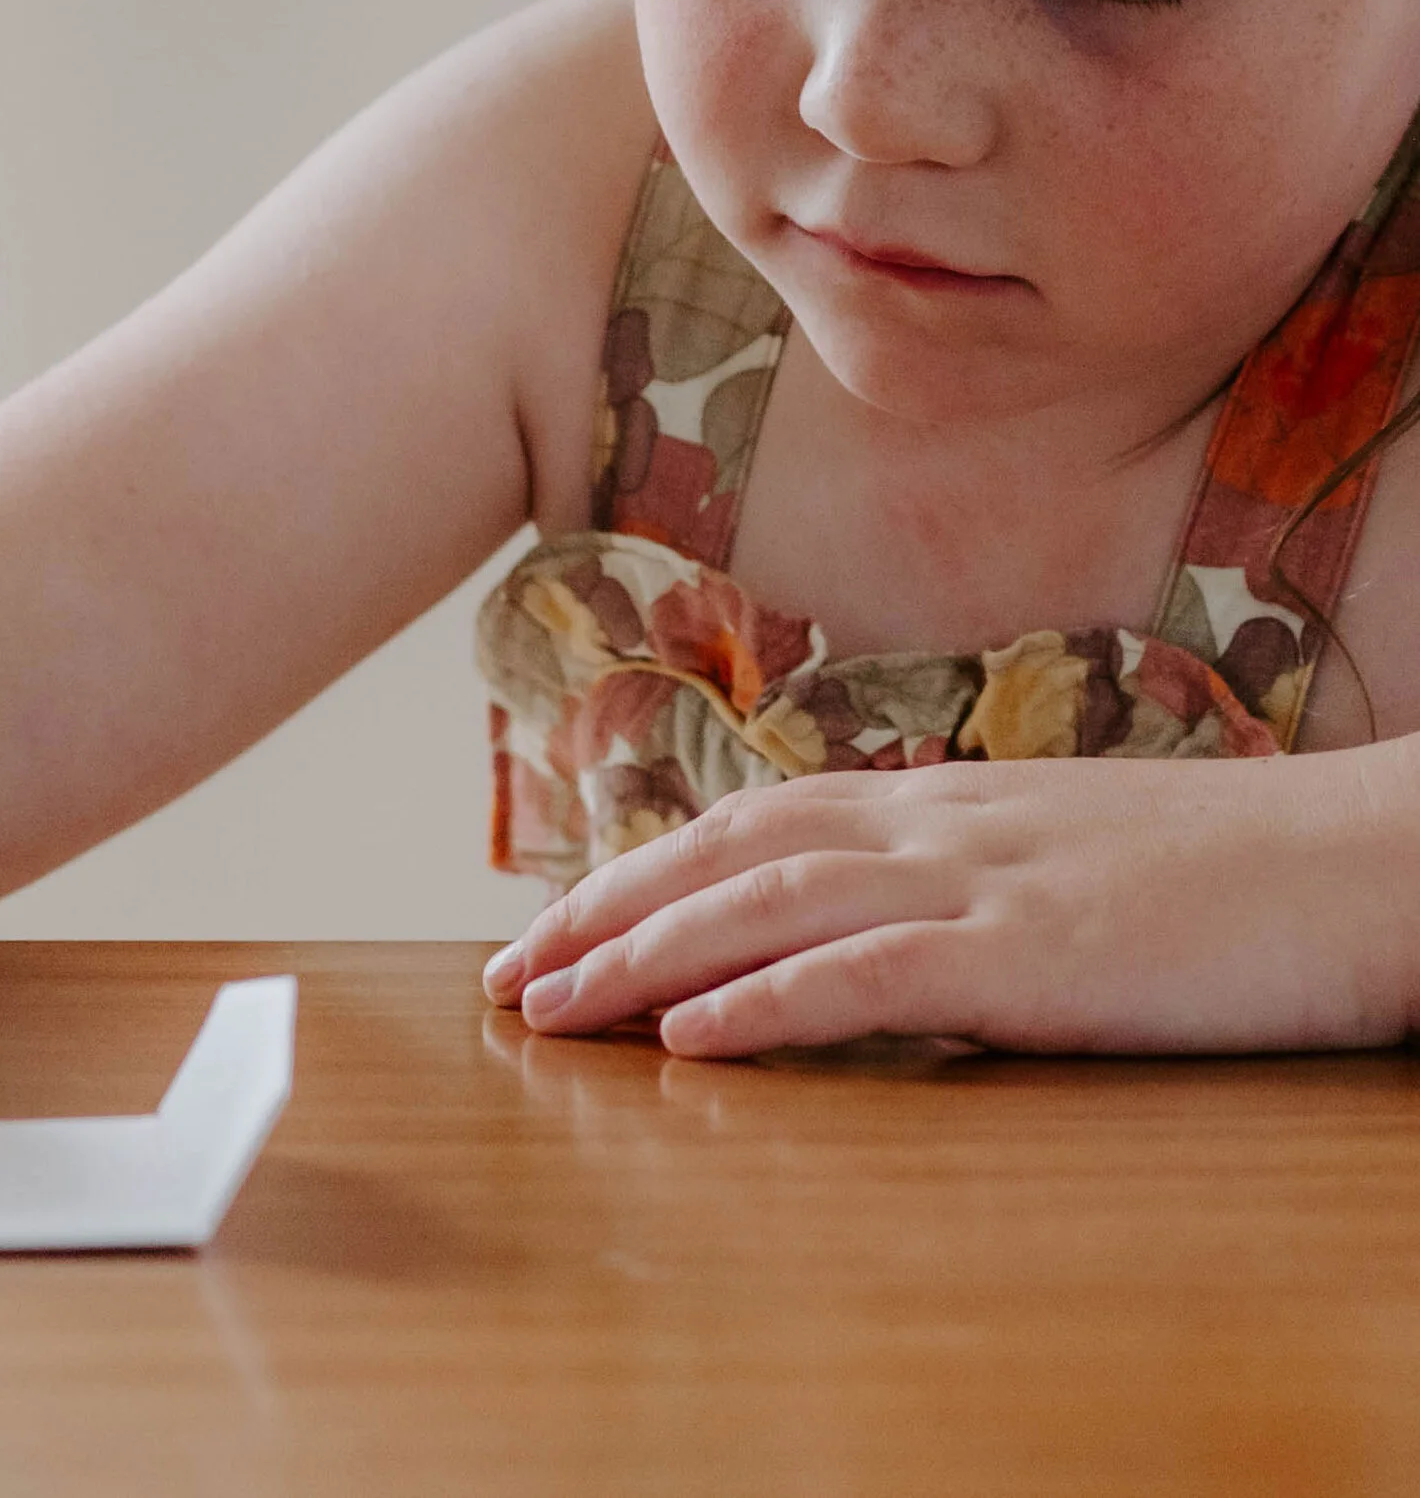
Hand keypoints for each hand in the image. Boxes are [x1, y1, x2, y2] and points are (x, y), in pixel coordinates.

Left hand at [480, 749, 1419, 1056]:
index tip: (558, 922)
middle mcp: (938, 823)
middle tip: (505, 976)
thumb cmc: (1230, 874)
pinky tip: (690, 1038)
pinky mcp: (1037, 955)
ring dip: (645, 958)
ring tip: (551, 1009)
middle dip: (602, 914)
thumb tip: (879, 934)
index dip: (644, 869)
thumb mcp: (1066, 858)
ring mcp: (984, 882)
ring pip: (769, 906)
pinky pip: (873, 974)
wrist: (1370, 859)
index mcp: (943, 799)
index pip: (753, 823)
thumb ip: (965, 878)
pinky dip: (767, 1000)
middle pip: (726, 854)